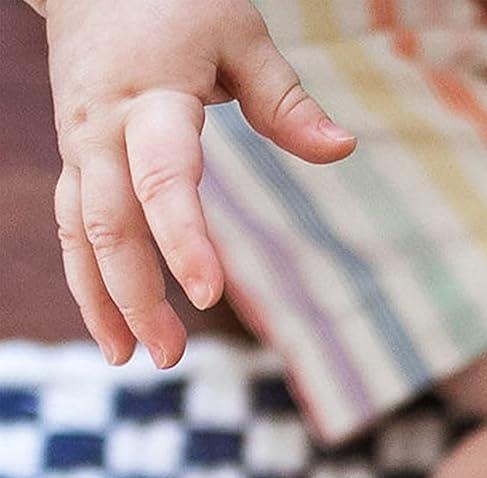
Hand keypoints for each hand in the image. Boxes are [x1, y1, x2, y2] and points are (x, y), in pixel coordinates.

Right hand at [41, 0, 353, 368]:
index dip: (183, 238)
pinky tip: (113, 333)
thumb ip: (285, 100)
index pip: (163, 178)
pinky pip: (71, 229)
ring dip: (104, 301)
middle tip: (170, 356)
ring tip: (136, 361)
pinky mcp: (73, 161)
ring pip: (78, 234)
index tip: (208, 293)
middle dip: (135, 295)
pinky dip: (86, 282)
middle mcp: (101, 130)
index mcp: (149, 99)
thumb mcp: (239, 34)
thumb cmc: (177, 2)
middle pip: (108, 223)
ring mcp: (79, 147)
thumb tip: (342, 147)